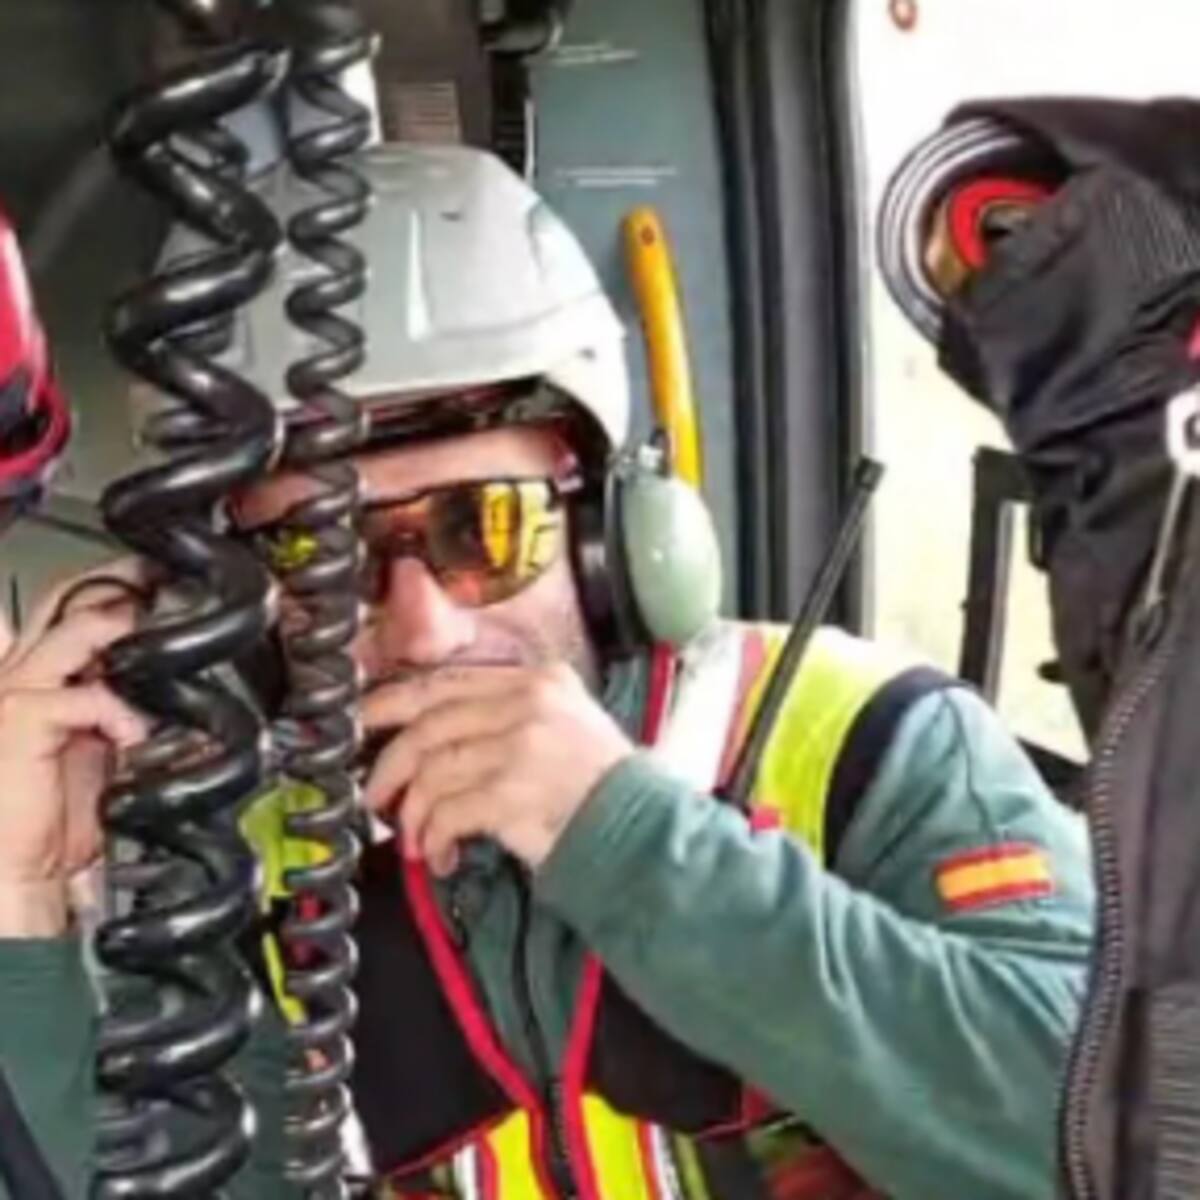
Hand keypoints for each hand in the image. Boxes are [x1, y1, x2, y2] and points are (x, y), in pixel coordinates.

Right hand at [0, 561, 148, 935]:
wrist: (20, 868)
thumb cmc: (54, 816)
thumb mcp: (98, 743)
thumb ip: (117, 700)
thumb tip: (158, 674)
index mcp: (34, 675)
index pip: (69, 607)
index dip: (115, 590)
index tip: (158, 584)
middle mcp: (16, 672)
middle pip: (65, 602)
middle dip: (119, 591)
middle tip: (161, 594)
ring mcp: (12, 690)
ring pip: (74, 632)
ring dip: (124, 641)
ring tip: (153, 662)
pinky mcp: (19, 717)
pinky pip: (82, 694)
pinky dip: (118, 710)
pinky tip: (132, 736)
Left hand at [363, 664, 633, 874]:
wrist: (641, 828)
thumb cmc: (598, 785)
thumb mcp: (563, 723)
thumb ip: (508, 712)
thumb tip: (428, 731)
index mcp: (538, 680)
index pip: (448, 683)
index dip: (394, 701)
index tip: (361, 720)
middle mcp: (528, 703)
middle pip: (430, 725)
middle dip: (390, 765)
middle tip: (373, 796)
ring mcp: (521, 745)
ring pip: (433, 771)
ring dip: (412, 813)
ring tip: (414, 839)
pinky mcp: (513, 791)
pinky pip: (447, 812)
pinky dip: (433, 839)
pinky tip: (440, 856)